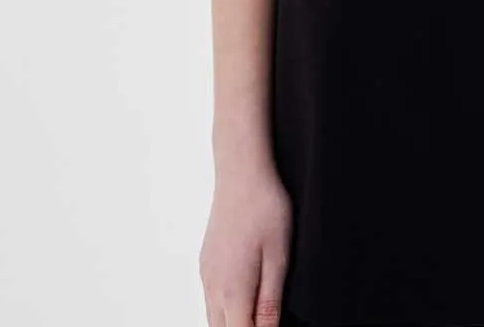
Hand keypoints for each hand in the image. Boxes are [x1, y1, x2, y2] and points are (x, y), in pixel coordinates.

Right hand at [199, 161, 292, 325]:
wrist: (241, 172)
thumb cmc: (265, 209)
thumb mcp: (278, 257)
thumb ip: (270, 302)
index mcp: (232, 291)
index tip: (273, 324)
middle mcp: (213, 287)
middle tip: (267, 318)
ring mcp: (205, 274)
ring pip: (213, 318)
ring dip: (233, 322)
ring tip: (257, 312)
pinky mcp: (204, 262)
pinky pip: (210, 299)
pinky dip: (225, 308)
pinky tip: (244, 296)